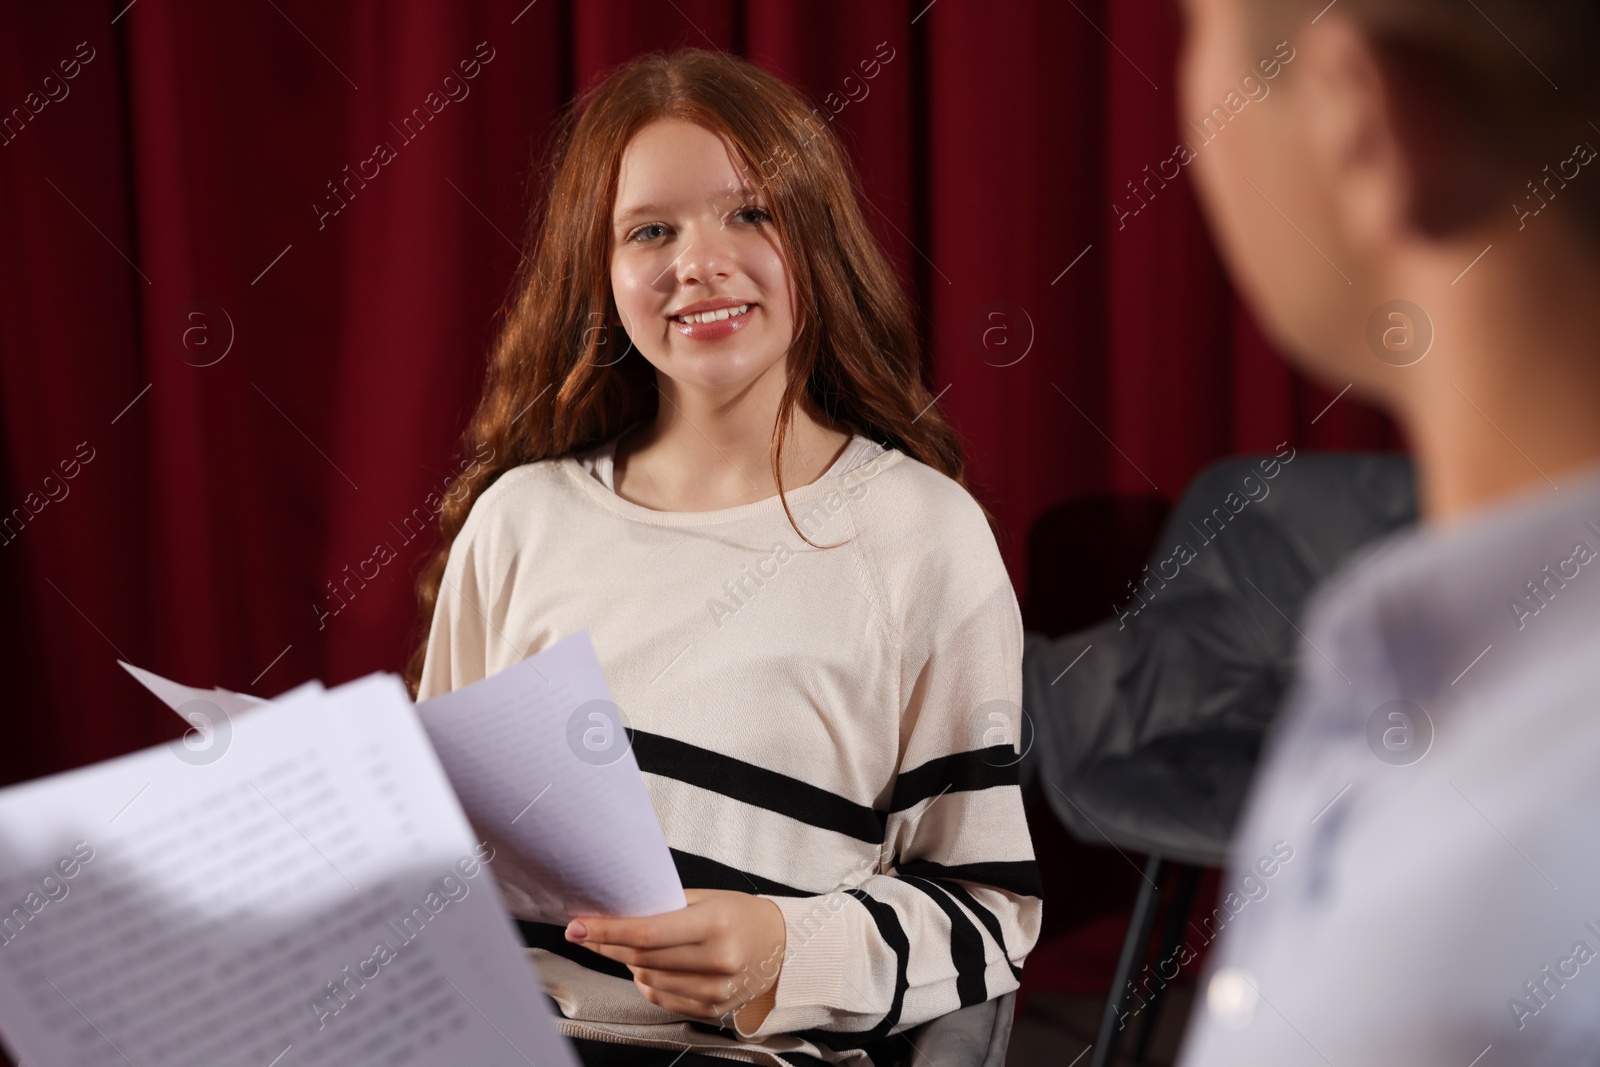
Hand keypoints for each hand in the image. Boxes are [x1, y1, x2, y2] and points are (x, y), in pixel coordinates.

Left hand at [565, 888, 786, 1031]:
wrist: (783, 947)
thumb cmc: (743, 916)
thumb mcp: (709, 898)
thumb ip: (668, 906)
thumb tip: (619, 911)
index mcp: (715, 924)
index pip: (648, 931)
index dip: (607, 930)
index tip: (578, 926)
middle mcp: (716, 959)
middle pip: (642, 957)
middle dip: (607, 944)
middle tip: (586, 932)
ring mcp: (715, 989)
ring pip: (648, 980)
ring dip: (628, 963)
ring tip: (629, 945)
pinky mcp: (712, 1009)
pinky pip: (662, 998)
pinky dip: (647, 982)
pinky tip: (650, 967)